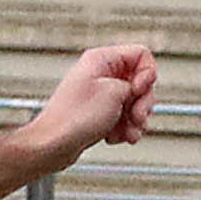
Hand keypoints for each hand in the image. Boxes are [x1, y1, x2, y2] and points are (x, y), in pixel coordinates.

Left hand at [18, 44, 158, 169]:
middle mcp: (101, 73)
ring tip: (128, 134)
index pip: (141, 55)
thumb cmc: (75, 117)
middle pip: (141, 81)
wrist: (53, 144)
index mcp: (102, 59)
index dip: (147, 75)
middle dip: (143, 103)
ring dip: (136, 120)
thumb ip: (136, 83)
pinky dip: (124, 128)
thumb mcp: (115, 93)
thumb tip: (142, 86)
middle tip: (136, 118)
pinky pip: (123, 117)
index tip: (137, 91)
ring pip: (134, 102)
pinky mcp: (99, 112)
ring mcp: (100, 94)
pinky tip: (116, 138)